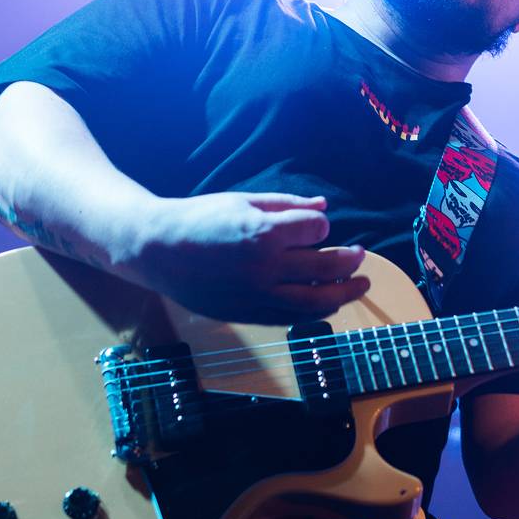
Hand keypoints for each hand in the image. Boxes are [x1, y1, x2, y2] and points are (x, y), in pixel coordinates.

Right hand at [124, 192, 369, 323]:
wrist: (158, 251)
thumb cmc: (200, 218)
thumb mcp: (243, 200)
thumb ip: (287, 205)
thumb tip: (324, 207)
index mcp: (264, 234)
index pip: (317, 231)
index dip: (321, 227)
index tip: (316, 226)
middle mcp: (265, 269)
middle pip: (326, 269)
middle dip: (350, 262)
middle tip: (361, 256)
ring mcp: (257, 297)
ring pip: (316, 303)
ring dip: (343, 294)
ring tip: (358, 285)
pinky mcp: (248, 314)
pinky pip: (292, 318)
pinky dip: (315, 311)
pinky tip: (328, 302)